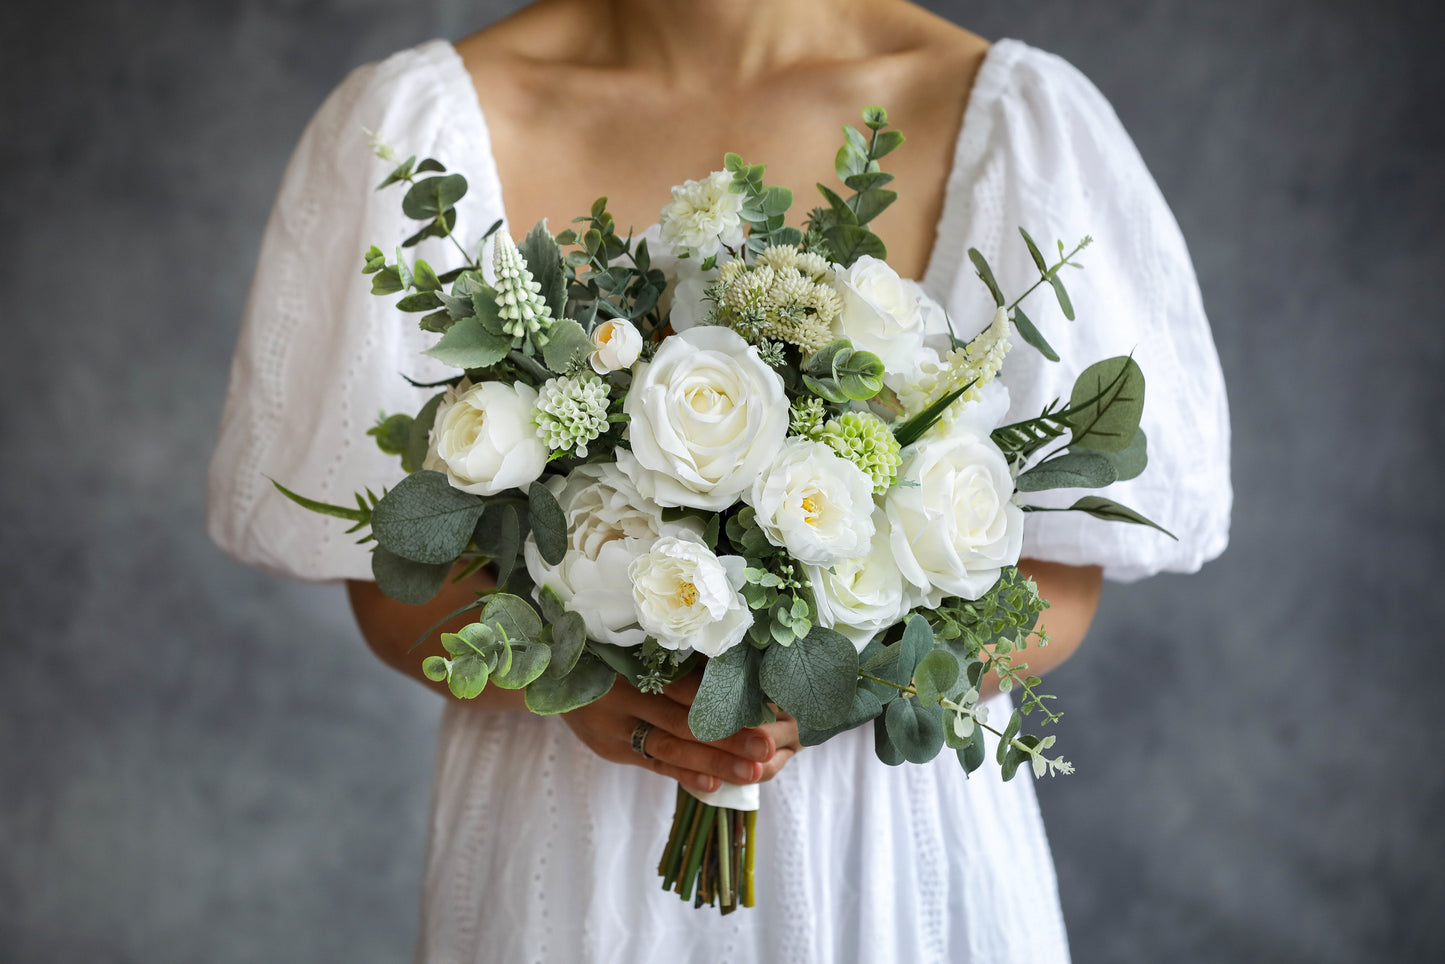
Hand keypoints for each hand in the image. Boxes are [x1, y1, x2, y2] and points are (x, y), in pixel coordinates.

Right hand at [560, 673, 800, 793]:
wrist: (549, 676)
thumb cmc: (605, 652)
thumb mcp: (630, 644)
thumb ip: (671, 656)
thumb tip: (729, 661)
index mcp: (632, 663)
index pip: (685, 684)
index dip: (722, 697)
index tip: (762, 706)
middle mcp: (624, 697)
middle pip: (683, 720)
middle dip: (728, 736)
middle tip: (767, 746)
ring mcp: (616, 727)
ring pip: (671, 748)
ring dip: (714, 761)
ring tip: (752, 772)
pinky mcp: (614, 749)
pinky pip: (654, 764)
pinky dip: (683, 775)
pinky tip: (713, 787)